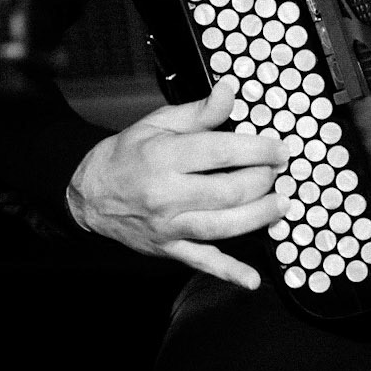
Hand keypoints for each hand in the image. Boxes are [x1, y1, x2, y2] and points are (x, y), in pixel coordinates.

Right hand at [66, 76, 292, 290]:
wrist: (89, 194)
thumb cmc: (127, 155)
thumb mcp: (158, 123)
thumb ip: (198, 112)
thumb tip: (229, 91)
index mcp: (164, 158)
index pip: (220, 152)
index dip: (257, 149)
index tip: (278, 148)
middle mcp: (166, 195)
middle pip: (227, 191)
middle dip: (262, 181)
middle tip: (279, 172)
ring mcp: (168, 226)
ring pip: (221, 227)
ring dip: (257, 217)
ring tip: (281, 205)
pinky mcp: (168, 249)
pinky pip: (202, 262)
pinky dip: (228, 272)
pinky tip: (252, 279)